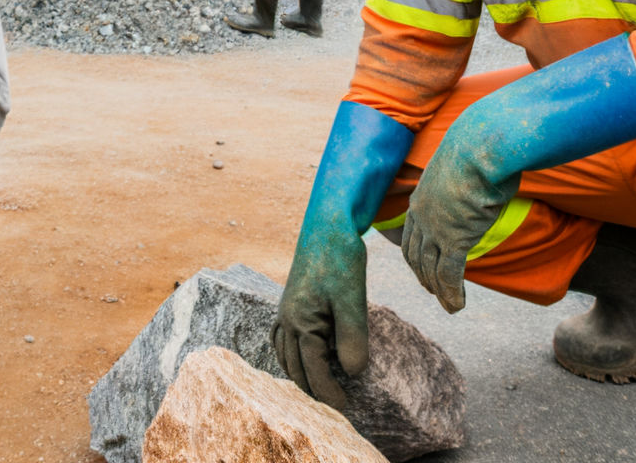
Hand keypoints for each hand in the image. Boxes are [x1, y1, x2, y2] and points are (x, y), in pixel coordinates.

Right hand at [274, 219, 369, 408]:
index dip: (329, 392)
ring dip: (300, 376)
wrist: (327, 226)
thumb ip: (352, 338)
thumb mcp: (353, 300)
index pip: (312, 370)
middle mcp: (286, 321)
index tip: (344, 411)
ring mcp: (284, 313)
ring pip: (285, 357)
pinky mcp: (288, 305)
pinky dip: (292, 357)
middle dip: (312, 391)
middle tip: (334, 411)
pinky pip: (282, 341)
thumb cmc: (341, 260)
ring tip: (319, 392)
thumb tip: (352, 373)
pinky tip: (303, 361)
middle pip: (295, 369)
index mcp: (299, 322)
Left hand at [401, 34, 635, 312]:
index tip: (422, 261)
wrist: (489, 141)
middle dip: (422, 273)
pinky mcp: (453, 239)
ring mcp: (436, 227)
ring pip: (430, 268)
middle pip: (415, 252)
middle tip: (432, 288)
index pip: (413, 229)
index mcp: (425, 192)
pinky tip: (457, 307)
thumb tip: (496, 154)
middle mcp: (423, 212)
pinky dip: (451, 294)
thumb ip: (478, 168)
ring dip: (438, 289)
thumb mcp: (475, 158)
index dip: (416, 249)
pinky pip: (449, 275)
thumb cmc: (488, 143)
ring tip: (447, 303)